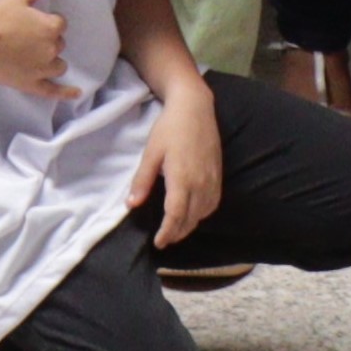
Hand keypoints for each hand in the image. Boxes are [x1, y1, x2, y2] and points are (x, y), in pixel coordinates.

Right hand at [0, 0, 70, 100]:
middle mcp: (50, 49)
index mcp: (50, 27)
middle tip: (25, 35)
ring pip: (58, 65)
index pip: (60, 23)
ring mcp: (41, 70)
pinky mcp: (30, 84)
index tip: (30, 20)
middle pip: (58, 44)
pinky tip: (76, 94)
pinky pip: (53, 91)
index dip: (46, 20)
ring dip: (52, 59)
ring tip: (35, 55)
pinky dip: (66, 93)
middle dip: (47, 39)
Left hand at [123, 78, 225, 246]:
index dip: (167, 232)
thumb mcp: (151, 153)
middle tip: (164, 240)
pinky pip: (212, 203)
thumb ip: (142, 180)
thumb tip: (131, 204)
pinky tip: (194, 213)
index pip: (176, 216)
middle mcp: (200, 183)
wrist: (195, 108)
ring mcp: (212, 180)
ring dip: (190, 225)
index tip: (159, 242)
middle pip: (190, 219)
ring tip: (176, 230)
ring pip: (203, 213)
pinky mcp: (218, 175)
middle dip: (177, 233)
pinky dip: (202, 214)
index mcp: (182, 179)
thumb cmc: (170, 128)